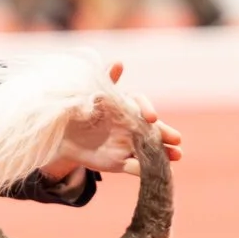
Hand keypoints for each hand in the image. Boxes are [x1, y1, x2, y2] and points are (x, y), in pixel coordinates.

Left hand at [39, 63, 184, 178]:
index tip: (152, 117)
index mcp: (122, 106)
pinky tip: (159, 174)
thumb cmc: (75, 110)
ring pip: (150, 149)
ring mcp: (127, 145)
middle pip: (151, 128)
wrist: (61, 138)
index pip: (139, 104)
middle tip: (177, 139)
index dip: (147, 109)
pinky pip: (136, 168)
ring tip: (177, 156)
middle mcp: (130, 125)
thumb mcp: (86, 94)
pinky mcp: (120, 163)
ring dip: (164, 153)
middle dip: (164, 133)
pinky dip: (147, 171)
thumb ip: (104, 81)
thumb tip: (119, 63)